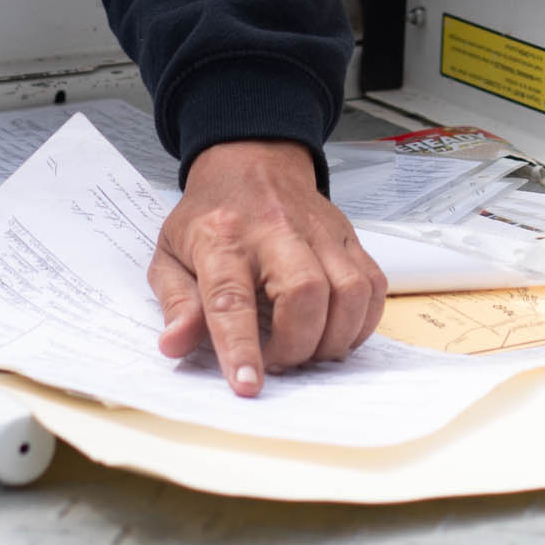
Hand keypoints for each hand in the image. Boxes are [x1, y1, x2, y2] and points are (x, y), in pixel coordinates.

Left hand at [149, 139, 385, 395]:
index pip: (231, 298)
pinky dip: (362, 321)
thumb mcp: (170, 252)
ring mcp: (319, 231)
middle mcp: (275, 230)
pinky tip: (336, 331)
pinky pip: (373, 284)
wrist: (251, 158)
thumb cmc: (210, 214)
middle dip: (297, 344)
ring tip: (308, 349)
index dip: (240, 347)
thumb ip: (174, 301)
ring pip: (349, 291)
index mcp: (222, 238)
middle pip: (306, 292)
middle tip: (279, 361)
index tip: (247, 385)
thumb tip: (175, 345)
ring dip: (333, 337)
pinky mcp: (347, 235)